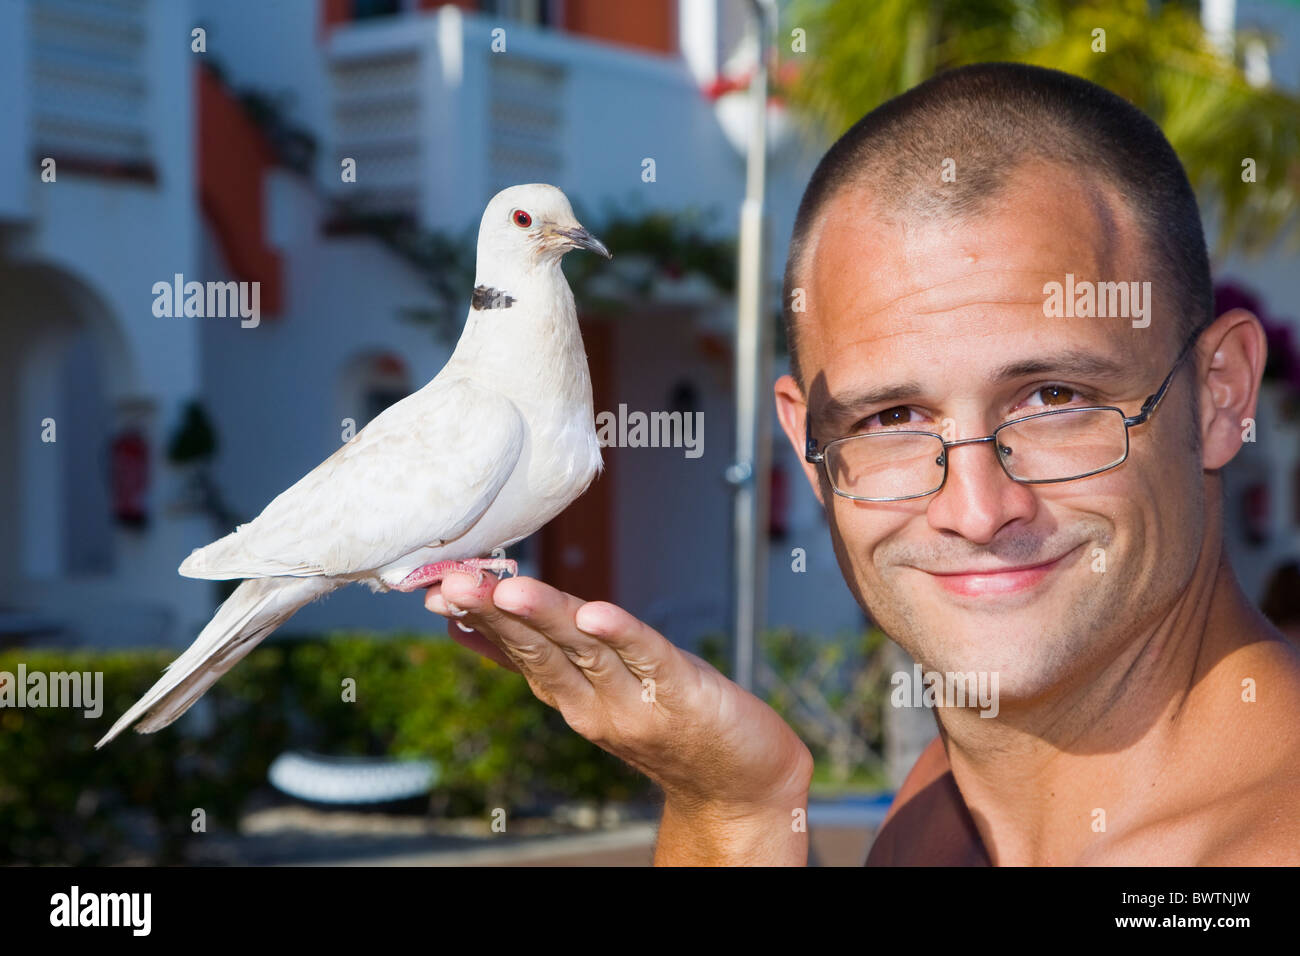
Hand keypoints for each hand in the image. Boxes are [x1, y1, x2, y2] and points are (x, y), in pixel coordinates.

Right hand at [425, 572, 813, 814]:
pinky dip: (622, 634)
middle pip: (540, 649)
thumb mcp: (598, 687)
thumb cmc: (672, 723)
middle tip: (452, 582)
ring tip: (507, 589)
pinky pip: (650, 657)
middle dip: (495, 613)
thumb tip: (473, 630)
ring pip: (584, 650)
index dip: (479, 619)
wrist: (741, 783)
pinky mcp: (686, 693)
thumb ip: (543, 657)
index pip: (518, 650)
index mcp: (573, 696)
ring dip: (544, 617)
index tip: (436, 590)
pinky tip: (595, 612)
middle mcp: (596, 703)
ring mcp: (638, 700)